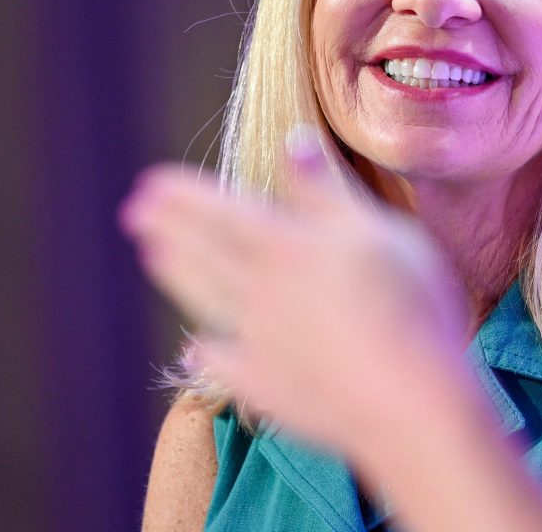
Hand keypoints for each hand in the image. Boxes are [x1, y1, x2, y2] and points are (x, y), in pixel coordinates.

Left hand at [119, 130, 467, 459]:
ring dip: (178, 277)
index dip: (184, 197)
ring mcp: (261, 344)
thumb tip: (292, 140)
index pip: (223, 214)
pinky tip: (193, 346)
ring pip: (207, 301)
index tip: (151, 182)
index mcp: (287, 249)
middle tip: (133, 212)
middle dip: (169, 229)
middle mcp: (262, 293)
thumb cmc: (407, 305)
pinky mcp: (269, 389)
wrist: (407, 402)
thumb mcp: (375, 231)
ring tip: (154, 258)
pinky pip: (225, 365)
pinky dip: (205, 352)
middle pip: (205, 255)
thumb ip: (325, 190)